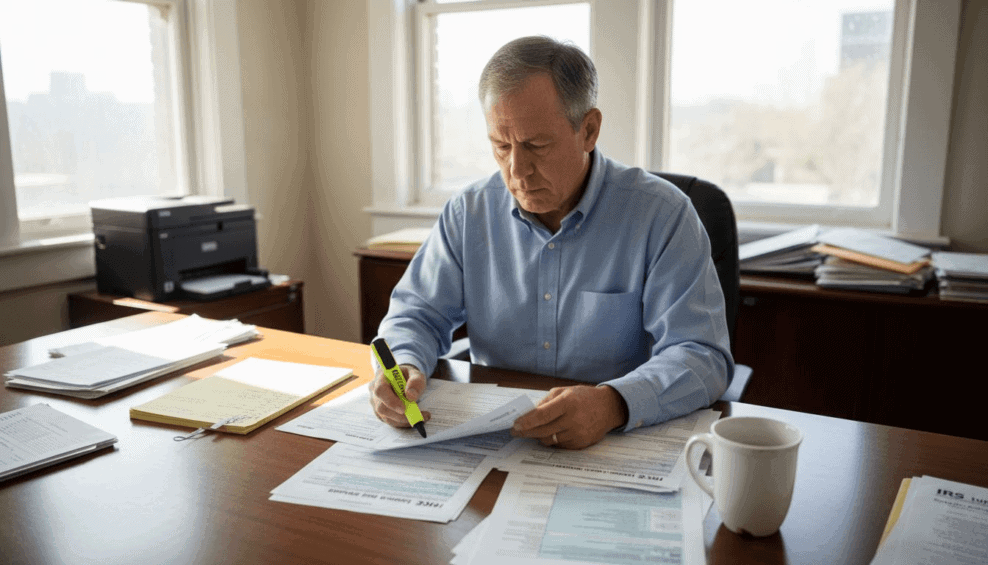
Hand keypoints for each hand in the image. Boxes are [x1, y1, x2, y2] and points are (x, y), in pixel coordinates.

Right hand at [369, 363, 430, 427]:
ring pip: (386, 417)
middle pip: (381, 407)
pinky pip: (390, 421)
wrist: (403, 379)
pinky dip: (403, 422)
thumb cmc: (408, 376)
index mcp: (381, 377)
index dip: (391, 401)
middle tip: (417, 416)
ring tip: (421, 416)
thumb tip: (410, 396)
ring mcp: (376, 403)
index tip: (404, 408)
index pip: (380, 390)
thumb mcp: (416, 374)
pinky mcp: (380, 412)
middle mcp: (374, 391)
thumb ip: (415, 382)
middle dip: (399, 415)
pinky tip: (414, 418)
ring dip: (403, 420)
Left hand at [510, 385, 627, 448]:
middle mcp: (573, 419)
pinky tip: (550, 433)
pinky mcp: (581, 444)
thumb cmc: (583, 397)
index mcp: (568, 402)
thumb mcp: (564, 391)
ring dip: (538, 436)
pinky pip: (559, 446)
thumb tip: (528, 414)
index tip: (515, 425)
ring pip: (550, 440)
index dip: (526, 422)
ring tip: (532, 431)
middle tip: (516, 431)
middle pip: (543, 430)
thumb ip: (546, 402)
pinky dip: (552, 440)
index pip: (542, 415)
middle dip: (526, 432)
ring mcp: (578, 434)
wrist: (608, 408)